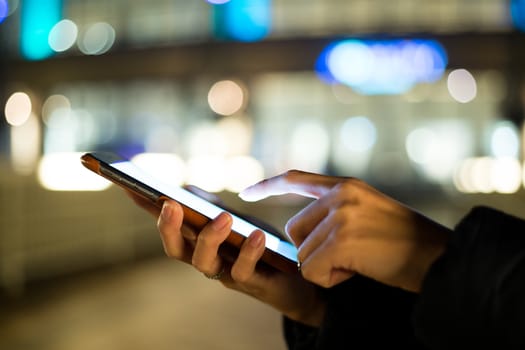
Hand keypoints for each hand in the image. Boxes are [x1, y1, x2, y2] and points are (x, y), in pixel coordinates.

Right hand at [128, 191, 324, 326]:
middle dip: (168, 228)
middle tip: (171, 204)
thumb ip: (212, 208)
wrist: (295, 280)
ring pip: (204, 262)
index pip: (168, 224)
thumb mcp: (237, 221)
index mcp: (199, 242)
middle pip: (175, 249)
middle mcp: (206, 259)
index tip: (128, 185)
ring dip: (210, 238)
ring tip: (224, 217)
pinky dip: (249, 253)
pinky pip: (244, 271)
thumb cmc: (260, 247)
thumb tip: (188, 189)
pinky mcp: (251, 283)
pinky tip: (257, 235)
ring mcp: (226, 273)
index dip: (146, 208)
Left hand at [240, 170, 450, 292]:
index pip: (297, 179)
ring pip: (303, 253)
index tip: (247, 191)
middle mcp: (340, 196)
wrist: (438, 257)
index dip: (270, 185)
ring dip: (326, 267)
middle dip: (313, 250)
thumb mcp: (369, 213)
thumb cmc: (406, 242)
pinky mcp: (341, 240)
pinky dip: (330, 279)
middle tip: (349, 256)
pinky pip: (312, 270)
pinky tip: (357, 271)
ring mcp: (340, 216)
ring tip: (359, 262)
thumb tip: (302, 231)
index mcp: (346, 186)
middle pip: (294, 229)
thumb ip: (338, 212)